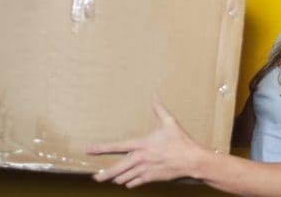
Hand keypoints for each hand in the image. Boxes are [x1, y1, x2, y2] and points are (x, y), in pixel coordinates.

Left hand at [86, 103, 206, 187]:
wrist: (191, 161)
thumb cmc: (181, 142)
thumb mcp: (170, 123)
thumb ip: (159, 111)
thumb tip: (155, 98)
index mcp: (141, 144)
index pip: (116, 146)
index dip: (100, 148)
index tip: (89, 150)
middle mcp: (140, 158)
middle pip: (116, 168)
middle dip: (104, 174)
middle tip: (95, 177)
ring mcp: (145, 170)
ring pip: (124, 177)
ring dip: (117, 178)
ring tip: (110, 179)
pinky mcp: (151, 178)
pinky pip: (135, 183)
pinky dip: (130, 183)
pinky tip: (127, 182)